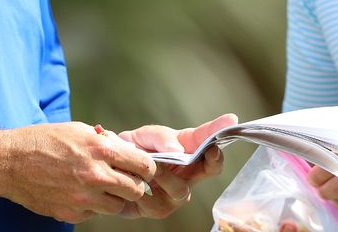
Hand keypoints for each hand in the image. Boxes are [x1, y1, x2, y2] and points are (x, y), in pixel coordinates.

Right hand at [2, 121, 156, 222]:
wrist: (10, 163)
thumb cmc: (44, 141)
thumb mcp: (78, 130)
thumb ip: (105, 142)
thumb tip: (125, 150)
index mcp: (101, 150)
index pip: (144, 165)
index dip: (147, 168)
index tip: (143, 168)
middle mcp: (96, 175)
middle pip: (136, 190)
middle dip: (134, 185)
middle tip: (124, 180)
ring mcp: (84, 197)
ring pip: (118, 206)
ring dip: (114, 198)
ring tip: (101, 187)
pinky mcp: (72, 213)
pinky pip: (94, 213)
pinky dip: (92, 205)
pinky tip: (79, 192)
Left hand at [117, 113, 237, 217]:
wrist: (110, 168)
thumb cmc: (134, 149)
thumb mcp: (145, 136)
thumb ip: (161, 137)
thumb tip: (178, 149)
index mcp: (189, 151)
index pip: (210, 143)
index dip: (220, 137)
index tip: (227, 127)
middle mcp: (188, 174)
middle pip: (209, 170)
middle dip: (211, 161)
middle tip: (207, 150)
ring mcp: (175, 194)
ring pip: (181, 190)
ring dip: (165, 176)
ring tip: (150, 167)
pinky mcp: (158, 209)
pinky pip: (155, 204)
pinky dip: (143, 190)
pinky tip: (133, 181)